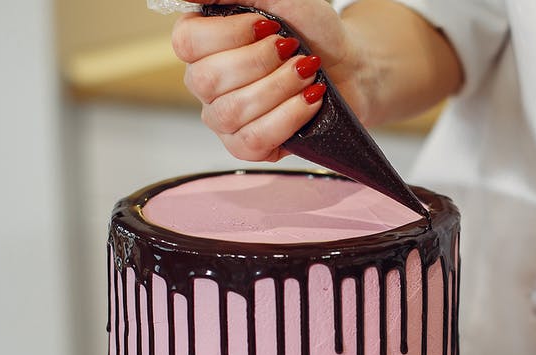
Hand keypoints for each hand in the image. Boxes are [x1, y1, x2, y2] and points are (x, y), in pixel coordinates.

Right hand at [171, 0, 366, 160]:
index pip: (187, 42)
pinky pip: (253, 140)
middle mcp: (204, 82)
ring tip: (307, 72)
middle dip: (262, 61)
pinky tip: (310, 99)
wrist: (348, 66)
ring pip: (232, 111)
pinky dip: (289, 116)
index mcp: (202, 43)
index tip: (269, 26)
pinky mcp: (245, 146)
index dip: (231, 34)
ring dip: (280, 87)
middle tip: (294, 49)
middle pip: (208, 79)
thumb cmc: (310, 30)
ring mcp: (222, 118)